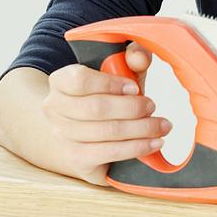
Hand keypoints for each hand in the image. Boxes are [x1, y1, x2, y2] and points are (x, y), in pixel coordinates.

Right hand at [42, 41, 170, 184]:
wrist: (84, 133)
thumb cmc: (105, 96)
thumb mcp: (119, 72)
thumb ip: (131, 57)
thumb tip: (139, 58)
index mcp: (60, 81)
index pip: (80, 80)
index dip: (110, 84)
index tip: (134, 87)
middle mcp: (54, 109)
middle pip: (97, 108)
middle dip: (132, 108)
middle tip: (153, 106)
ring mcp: (62, 136)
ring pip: (107, 132)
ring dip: (141, 129)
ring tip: (162, 126)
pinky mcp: (76, 159)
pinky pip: (109, 153)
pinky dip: (136, 148)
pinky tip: (154, 143)